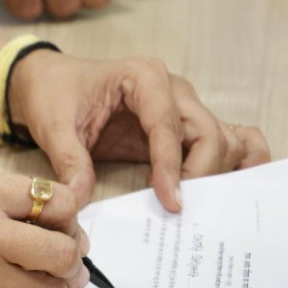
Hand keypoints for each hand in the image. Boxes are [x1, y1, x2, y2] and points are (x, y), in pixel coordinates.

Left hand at [9, 51, 269, 209]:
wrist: (50, 82)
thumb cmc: (54, 95)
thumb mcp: (53, 126)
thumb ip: (69, 160)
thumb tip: (80, 200)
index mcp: (142, 77)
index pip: (168, 124)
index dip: (171, 166)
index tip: (170, 202)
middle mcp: (172, 88)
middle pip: (208, 132)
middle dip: (200, 174)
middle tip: (180, 210)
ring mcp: (184, 106)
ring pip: (222, 139)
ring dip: (218, 174)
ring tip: (202, 209)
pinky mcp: (185, 126)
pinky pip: (228, 137)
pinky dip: (238, 161)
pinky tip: (234, 189)